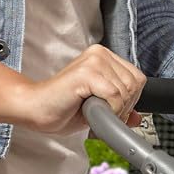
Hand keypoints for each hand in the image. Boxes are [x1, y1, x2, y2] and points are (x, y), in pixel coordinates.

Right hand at [11, 44, 147, 136]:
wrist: (36, 110)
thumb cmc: (62, 108)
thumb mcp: (98, 108)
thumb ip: (119, 109)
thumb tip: (138, 118)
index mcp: (104, 57)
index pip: (137, 78)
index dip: (130, 101)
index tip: (112, 110)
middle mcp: (100, 54)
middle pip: (135, 84)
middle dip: (124, 107)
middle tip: (101, 114)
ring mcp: (93, 61)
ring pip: (125, 91)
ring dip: (114, 110)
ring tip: (92, 112)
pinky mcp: (87, 72)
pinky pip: (114, 95)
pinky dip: (108, 109)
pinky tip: (90, 111)